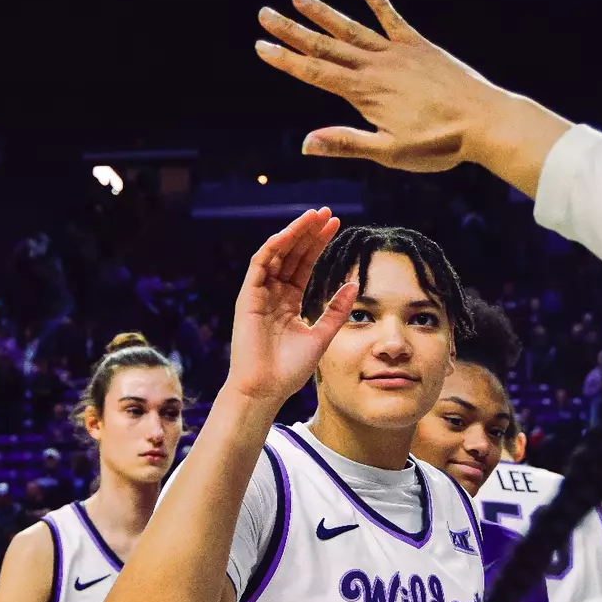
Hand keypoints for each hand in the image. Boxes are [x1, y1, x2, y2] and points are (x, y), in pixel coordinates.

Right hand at [225, 208, 357, 405]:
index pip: (304, 264)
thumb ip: (336, 310)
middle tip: (327, 213)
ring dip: (293, 233)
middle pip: (292, 254)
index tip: (336, 225)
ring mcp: (259, 294)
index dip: (318, 244)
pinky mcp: (248, 297)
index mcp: (288, 302)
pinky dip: (273, 247)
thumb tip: (354, 283)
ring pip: (276, 254)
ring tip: (313, 216)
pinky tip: (289, 234)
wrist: (266, 388)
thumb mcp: (322, 336)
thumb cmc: (290, 369)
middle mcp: (273, 294)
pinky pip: (259, 265)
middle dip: (309, 232)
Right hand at [256, 0, 514, 172]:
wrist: (486, 121)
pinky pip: (394, 19)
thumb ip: (347, 144)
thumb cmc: (438, 144)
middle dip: (293, 31)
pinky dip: (379, 2)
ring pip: (352, 29)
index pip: (315, 73)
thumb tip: (305, 144)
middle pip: (325, 46)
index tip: (261, 46)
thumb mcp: (389, 153)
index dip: (286, 60)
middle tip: (265, 13)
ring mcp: (398, 53)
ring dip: (324, 13)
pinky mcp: (420, 47)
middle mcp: (376, 67)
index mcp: (364, 93)